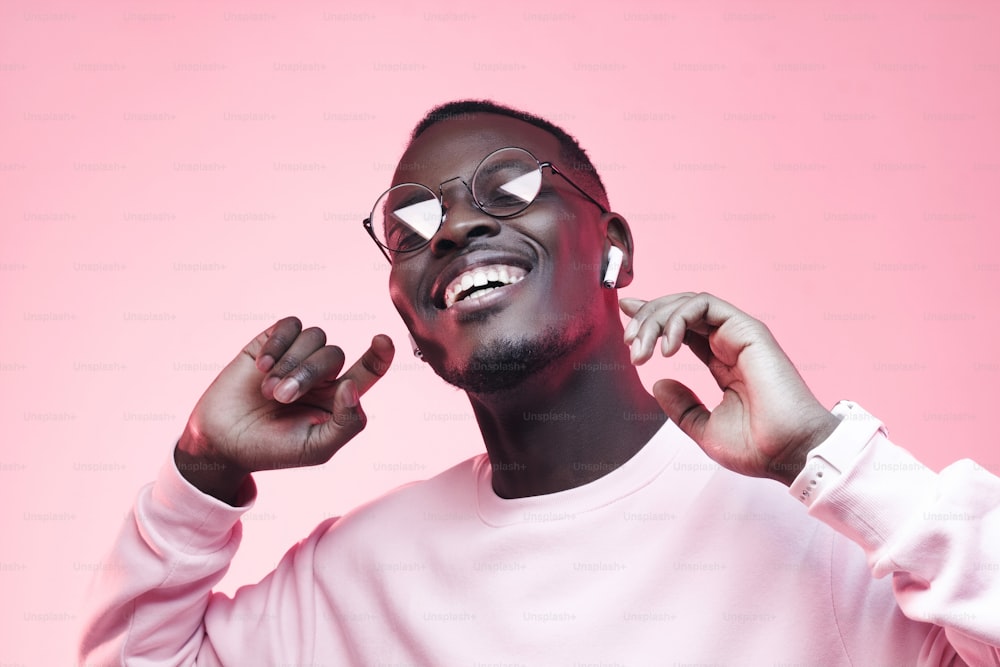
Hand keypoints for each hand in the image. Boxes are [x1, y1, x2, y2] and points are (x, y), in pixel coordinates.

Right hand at [175, 317, 393, 501]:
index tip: (383, 340)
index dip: (381, 354)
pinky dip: (278, 344)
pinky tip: (260, 367)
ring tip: (268, 391)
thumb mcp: (317, 449)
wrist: (223, 442)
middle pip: (334, 354)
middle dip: (307, 374)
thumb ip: (346, 423)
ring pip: (314, 336)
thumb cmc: (273, 450)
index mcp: (339, 398)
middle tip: (280, 398)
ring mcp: (297, 356)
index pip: (370, 370)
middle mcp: (322, 374)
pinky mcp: (271, 343)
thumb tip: (352, 388)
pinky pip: (289, 325)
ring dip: (290, 363)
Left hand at [620, 293, 838, 484]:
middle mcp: (730, 343)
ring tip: (641, 349)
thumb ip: (681, 406)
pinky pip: (705, 305)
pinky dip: (678, 318)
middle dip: (647, 320)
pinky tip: (667, 347)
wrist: (789, 454)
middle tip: (630, 344)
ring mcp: (739, 334)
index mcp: (722, 362)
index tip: (626, 322)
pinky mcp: (748, 330)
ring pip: (689, 303)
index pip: (682, 328)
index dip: (652, 319)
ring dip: (657, 318)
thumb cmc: (757, 447)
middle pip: (680, 311)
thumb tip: (658, 383)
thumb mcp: (704, 428)